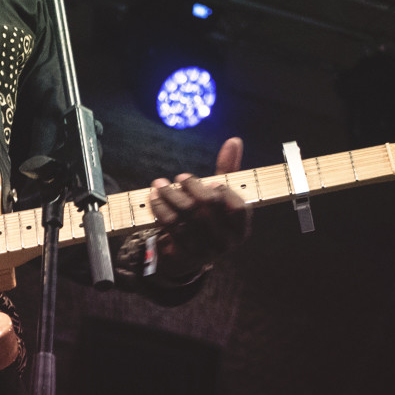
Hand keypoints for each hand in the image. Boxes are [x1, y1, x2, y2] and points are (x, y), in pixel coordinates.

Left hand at [148, 137, 250, 279]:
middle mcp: (226, 242)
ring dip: (169, 195)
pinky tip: (154, 197)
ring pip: (186, 215)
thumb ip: (228, 169)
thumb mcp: (220, 195)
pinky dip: (160, 208)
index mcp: (240, 228)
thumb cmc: (207, 217)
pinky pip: (170, 225)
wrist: (184, 254)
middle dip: (191, 187)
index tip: (210, 182)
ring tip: (160, 184)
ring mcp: (204, 250)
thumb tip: (234, 141)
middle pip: (208, 207)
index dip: (223, 192)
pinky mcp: (182, 253)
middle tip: (179, 177)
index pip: (238, 207)